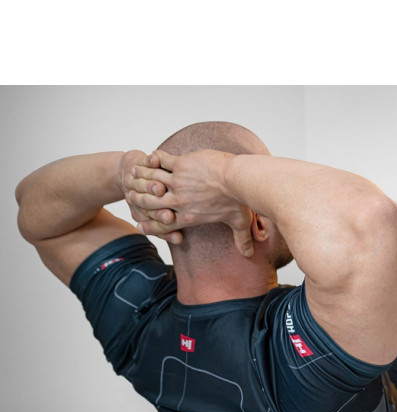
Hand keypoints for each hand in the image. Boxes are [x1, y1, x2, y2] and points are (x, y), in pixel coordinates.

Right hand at [126, 149, 253, 256]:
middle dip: (139, 198)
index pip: (161, 224)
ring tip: (135, 172)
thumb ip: (242, 240)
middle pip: (150, 202)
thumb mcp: (240, 223)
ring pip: (151, 180)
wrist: (239, 179)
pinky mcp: (182, 164)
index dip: (148, 223)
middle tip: (130, 192)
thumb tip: (250, 254)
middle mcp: (180, 201)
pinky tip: (151, 156)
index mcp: (189, 217)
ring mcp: (179, 182)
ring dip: (143, 176)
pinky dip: (155, 159)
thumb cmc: (241, 201)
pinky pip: (161, 161)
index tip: (138, 222)